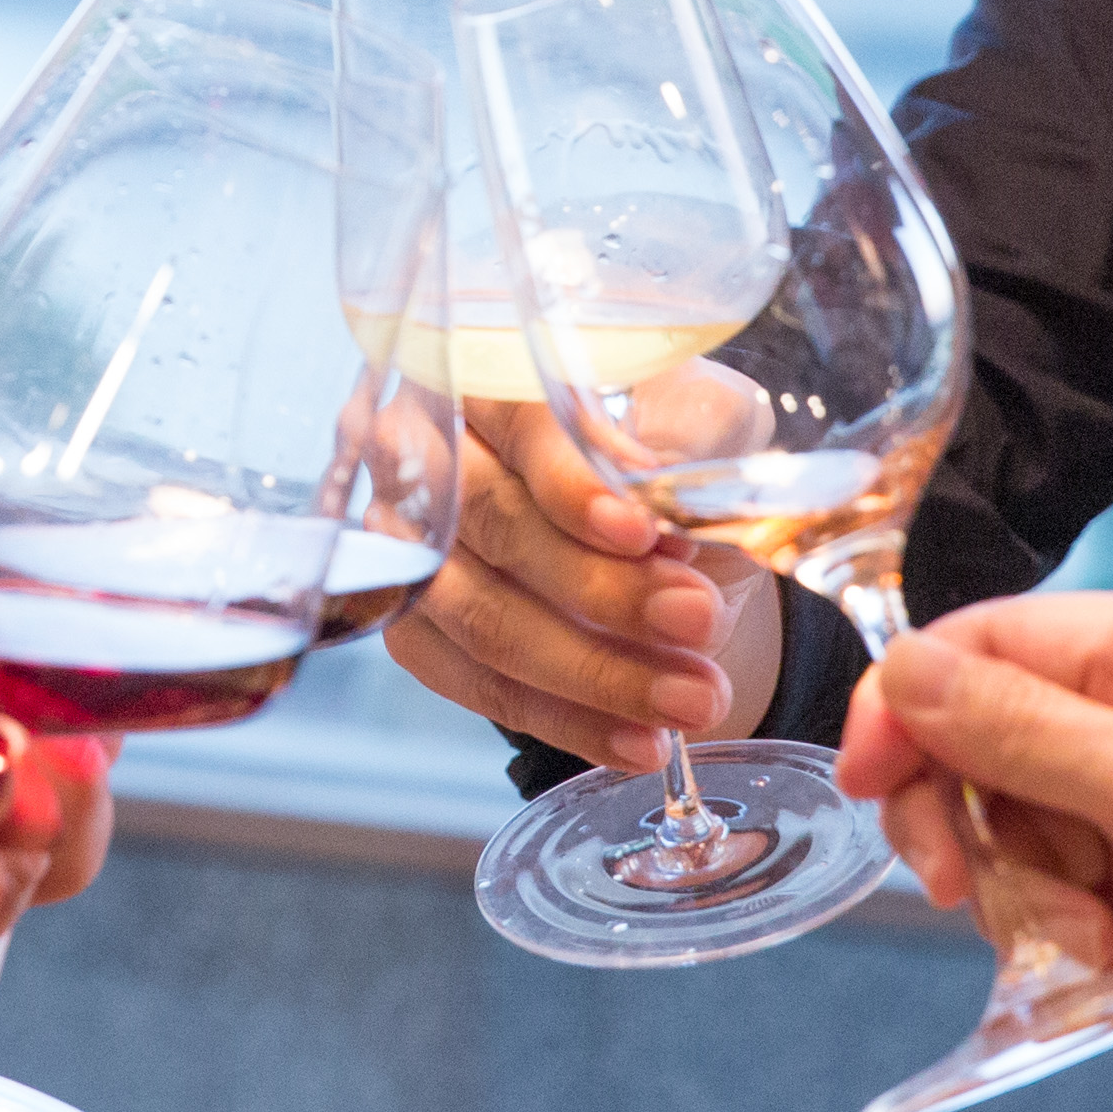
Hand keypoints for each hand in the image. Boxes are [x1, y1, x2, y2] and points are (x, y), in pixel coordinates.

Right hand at [377, 391, 789, 768]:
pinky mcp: (412, 631)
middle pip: (493, 526)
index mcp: (486, 369)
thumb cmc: (674, 454)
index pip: (517, 423)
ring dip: (594, 672)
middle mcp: (421, 448)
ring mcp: (405, 547)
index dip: (574, 483)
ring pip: (483, 618)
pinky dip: (568, 722)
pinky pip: (482, 689)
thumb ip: (692, 437)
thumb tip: (664, 486)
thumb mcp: (707, 421)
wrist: (661, 544)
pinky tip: (636, 741)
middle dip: (603, 589)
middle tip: (698, 623)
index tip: (643, 532)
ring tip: (691, 702)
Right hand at [836, 591, 1112, 1107]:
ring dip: (1024, 897)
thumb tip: (899, 671)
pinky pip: (1065, 909)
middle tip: (952, 885)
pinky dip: (1066, 945)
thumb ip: (1018, 729)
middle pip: (982, 747)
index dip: (908, 710)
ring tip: (1090, 942)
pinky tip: (1111, 970)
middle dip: (960, 818)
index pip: (982, 647)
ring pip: (1016, 839)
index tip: (868, 789)